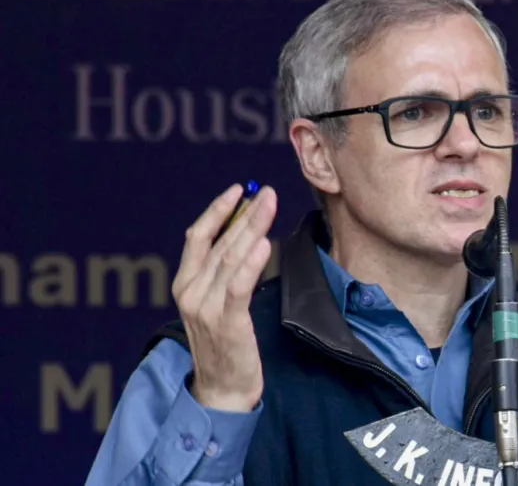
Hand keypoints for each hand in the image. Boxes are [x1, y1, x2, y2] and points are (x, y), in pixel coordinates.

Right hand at [170, 184, 276, 411]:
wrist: (223, 390)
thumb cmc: (226, 343)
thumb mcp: (218, 302)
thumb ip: (224, 272)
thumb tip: (246, 234)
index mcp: (185, 283)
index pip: (198, 237)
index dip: (217, 210)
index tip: (240, 190)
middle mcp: (190, 292)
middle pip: (219, 242)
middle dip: (245, 213)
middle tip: (268, 192)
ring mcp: (205, 307)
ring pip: (230, 258)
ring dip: (252, 229)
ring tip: (270, 206)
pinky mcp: (227, 322)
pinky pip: (238, 286)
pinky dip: (251, 263)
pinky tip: (265, 244)